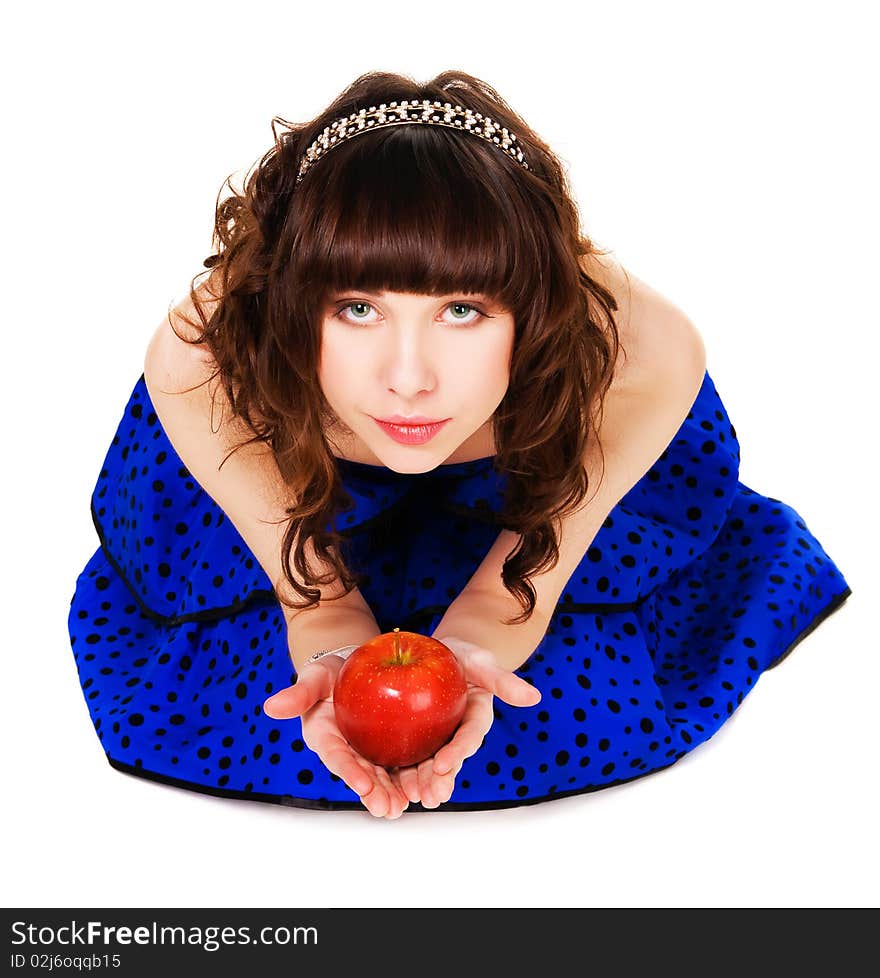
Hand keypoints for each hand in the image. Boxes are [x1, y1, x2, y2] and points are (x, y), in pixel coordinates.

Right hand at [263, 656, 409, 819]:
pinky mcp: (388, 745)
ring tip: (402, 807)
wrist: (352, 667)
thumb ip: (298, 694)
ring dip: (391, 793)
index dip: (348, 770)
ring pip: (381, 774)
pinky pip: (400, 762)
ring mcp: (368, 750)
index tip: (361, 784)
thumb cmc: (329, 674)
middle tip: (387, 808)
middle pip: (361, 773)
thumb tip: (270, 707)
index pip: (336, 756)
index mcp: (325, 737)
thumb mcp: (314, 677)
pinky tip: (422, 788)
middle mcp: (347, 750)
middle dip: (374, 792)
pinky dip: (410, 776)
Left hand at [391, 635, 541, 808]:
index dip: (458, 751)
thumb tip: (534, 696)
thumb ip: (503, 680)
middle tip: (431, 796)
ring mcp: (438, 738)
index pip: (469, 736)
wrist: (437, 653)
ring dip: (422, 783)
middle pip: (450, 759)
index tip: (443, 764)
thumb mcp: (480, 661)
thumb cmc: (462, 655)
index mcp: (476, 717)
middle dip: (441, 780)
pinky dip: (401, 771)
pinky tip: (390, 786)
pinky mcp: (418, 738)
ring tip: (412, 799)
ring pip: (430, 765)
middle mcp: (458, 733)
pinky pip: (409, 756)